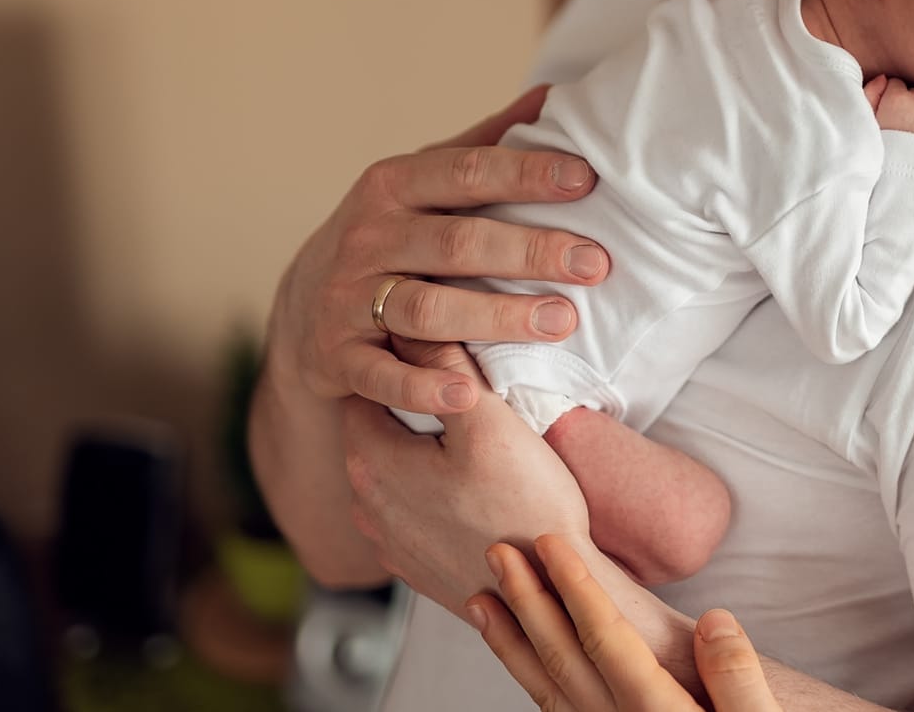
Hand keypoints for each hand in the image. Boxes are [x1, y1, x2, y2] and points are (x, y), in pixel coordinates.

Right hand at [267, 85, 610, 416]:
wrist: (306, 307)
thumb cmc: (394, 233)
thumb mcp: (427, 180)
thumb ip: (488, 143)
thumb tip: (556, 95)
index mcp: (395, 185)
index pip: (468, 172)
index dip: (527, 174)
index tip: (587, 180)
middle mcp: (369, 237)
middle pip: (457, 242)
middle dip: (530, 251)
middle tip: (596, 263)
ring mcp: (350, 298)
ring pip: (426, 307)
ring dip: (496, 317)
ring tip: (562, 323)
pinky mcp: (338, 357)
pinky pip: (380, 376)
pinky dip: (422, 389)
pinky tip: (469, 397)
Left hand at [341, 340, 592, 613]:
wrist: (549, 593)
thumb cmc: (522, 506)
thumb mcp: (490, 421)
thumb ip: (446, 366)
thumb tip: (411, 319)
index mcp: (371, 461)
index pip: (366, 388)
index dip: (400, 363)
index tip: (436, 350)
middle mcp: (365, 505)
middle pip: (377, 430)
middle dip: (409, 406)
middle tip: (456, 387)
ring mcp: (387, 542)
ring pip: (392, 473)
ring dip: (418, 453)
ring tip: (465, 436)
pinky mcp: (413, 567)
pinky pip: (410, 512)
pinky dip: (430, 493)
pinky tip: (470, 487)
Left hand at [470, 535, 779, 711]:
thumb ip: (738, 677)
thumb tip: (714, 618)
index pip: (605, 639)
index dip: (574, 588)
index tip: (550, 544)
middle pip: (562, 659)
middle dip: (528, 602)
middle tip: (499, 554)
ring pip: (547, 689)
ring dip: (511, 643)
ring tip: (482, 602)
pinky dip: (529, 679)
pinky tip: (520, 658)